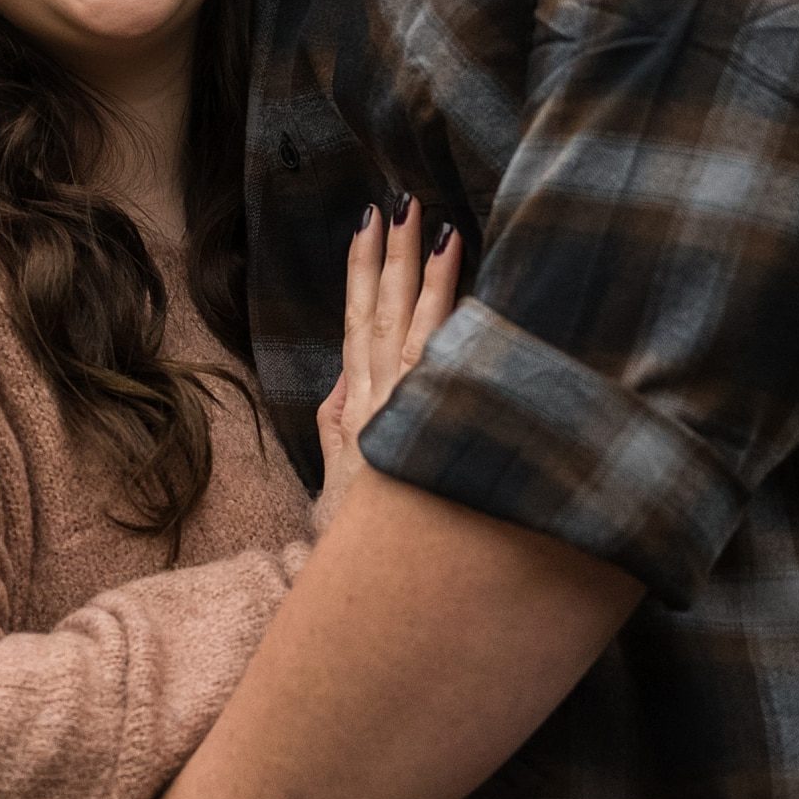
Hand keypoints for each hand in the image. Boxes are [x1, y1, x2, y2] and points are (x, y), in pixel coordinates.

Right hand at [313, 197, 459, 527]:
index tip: (368, 224)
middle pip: (380, 313)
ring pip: (411, 326)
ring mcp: (400, 415)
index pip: (359, 326)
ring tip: (431, 220)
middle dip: (388, 254)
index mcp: (356, 412)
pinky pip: (442, 356)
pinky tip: (460, 273)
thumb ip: (339, 425)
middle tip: (400, 199)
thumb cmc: (361, 548)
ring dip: (420, 270)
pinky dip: (449, 310)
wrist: (368, 598)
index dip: (361, 274)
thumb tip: (343, 380)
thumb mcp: (341, 484)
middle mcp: (374, 404)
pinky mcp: (425, 428)